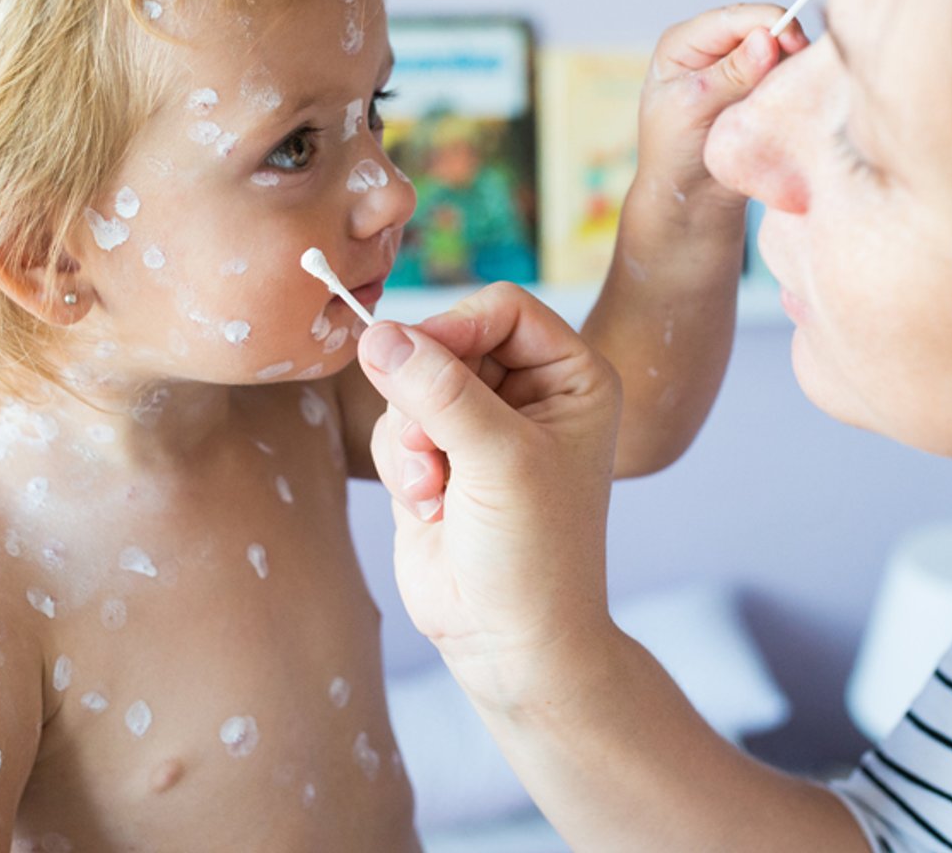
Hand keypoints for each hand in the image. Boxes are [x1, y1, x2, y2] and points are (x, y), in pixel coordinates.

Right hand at [358, 284, 622, 704]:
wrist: (511, 643)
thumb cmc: (534, 554)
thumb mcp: (498, 460)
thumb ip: (440, 391)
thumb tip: (378, 333)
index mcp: (573, 377)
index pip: (502, 308)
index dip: (456, 327)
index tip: (420, 363)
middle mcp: (529, 392)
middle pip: (448, 341)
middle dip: (427, 399)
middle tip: (434, 451)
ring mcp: (480, 425)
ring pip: (410, 385)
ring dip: (411, 439)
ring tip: (439, 491)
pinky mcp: (438, 457)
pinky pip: (394, 426)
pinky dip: (401, 465)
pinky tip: (432, 509)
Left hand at [637, 4, 809, 217]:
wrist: (689, 197)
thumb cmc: (673, 153)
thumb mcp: (692, 108)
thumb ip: (730, 74)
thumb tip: (766, 40)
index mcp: (684, 42)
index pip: (733, 17)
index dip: (768, 22)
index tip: (794, 42)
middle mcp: (712, 48)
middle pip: (761, 26)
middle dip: (784, 41)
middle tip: (802, 68)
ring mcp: (738, 68)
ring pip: (779, 49)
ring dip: (791, 64)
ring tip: (792, 90)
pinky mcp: (758, 89)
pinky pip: (785, 75)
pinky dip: (793, 82)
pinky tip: (794, 98)